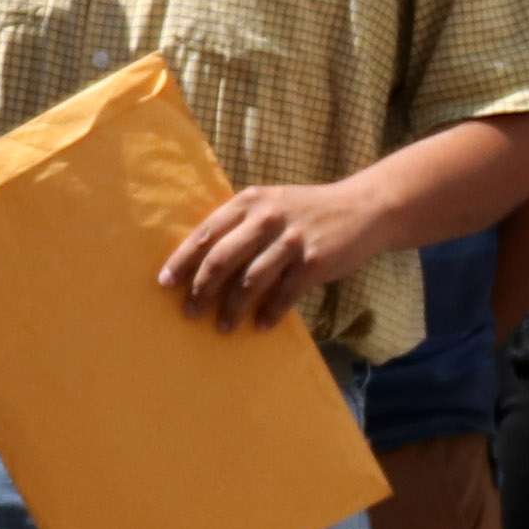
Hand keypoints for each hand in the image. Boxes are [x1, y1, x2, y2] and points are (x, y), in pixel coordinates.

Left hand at [160, 178, 379, 331]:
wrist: (363, 209)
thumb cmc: (309, 211)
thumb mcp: (272, 204)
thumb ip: (242, 224)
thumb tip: (203, 262)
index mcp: (250, 201)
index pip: (206, 233)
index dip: (182, 260)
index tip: (165, 282)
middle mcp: (267, 218)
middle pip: (222, 259)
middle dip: (201, 289)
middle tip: (190, 312)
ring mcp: (291, 240)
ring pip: (250, 281)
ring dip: (232, 308)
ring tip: (222, 327)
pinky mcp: (313, 262)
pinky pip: (283, 295)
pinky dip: (269, 313)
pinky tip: (259, 325)